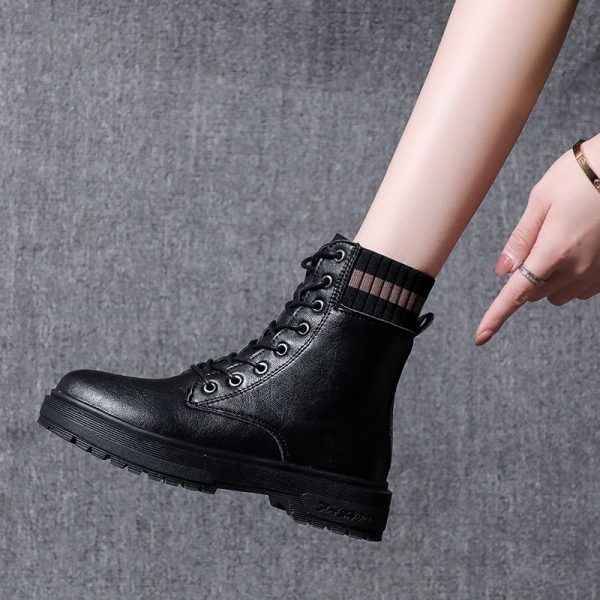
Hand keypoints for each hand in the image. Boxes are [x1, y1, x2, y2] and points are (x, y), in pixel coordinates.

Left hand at [475, 134, 599, 345]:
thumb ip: (520, 239)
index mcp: (554, 250)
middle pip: (534, 292)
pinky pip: (581, 288)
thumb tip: (503, 271)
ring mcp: (598, 272)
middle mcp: (578, 268)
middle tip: (536, 241)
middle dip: (526, 276)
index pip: (516, 293)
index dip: (495, 316)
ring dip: (548, 279)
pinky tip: (577, 248)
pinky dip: (571, 277)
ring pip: (558, 294)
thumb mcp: (540, 200)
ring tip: (560, 240)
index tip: (480, 337)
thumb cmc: (582, 175)